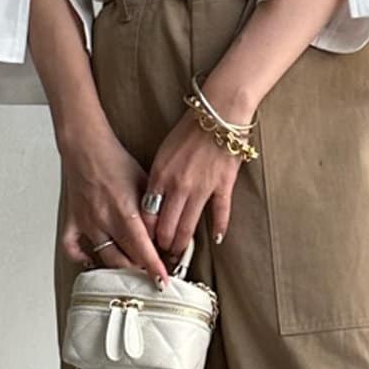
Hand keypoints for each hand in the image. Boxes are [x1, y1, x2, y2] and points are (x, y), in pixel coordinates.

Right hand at [56, 124, 171, 287]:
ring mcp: (87, 223)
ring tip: (132, 265)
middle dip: (142, 267)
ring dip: (120, 265)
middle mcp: (104, 221)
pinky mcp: (73, 220)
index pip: (143, 250)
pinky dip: (81, 257)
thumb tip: (164, 233)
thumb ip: (153, 211)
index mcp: (125, 211)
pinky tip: (92, 260)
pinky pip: (72, 247)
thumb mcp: (145, 183)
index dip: (154, 268)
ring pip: (105, 258)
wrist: (86, 146)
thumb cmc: (116, 160)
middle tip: (152, 268)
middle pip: (126, 258)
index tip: (162, 281)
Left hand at [141, 103, 248, 256]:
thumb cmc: (189, 130)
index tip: (145, 245)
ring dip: (182, 244)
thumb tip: (153, 204)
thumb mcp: (163, 154)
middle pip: (166, 227)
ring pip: (188, 226)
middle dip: (162, 246)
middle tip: (161, 256)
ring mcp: (202, 187)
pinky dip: (219, 228)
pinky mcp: (223, 185)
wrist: (218, 112)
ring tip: (179, 254)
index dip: (145, 235)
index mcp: (160, 176)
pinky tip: (217, 240)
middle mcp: (178, 186)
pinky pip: (220, 213)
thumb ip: (157, 180)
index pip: (147, 215)